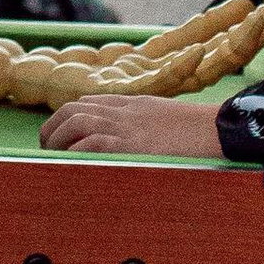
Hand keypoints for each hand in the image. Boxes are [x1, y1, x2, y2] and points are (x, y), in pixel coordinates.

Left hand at [39, 96, 222, 158]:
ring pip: (76, 121)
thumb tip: (131, 142)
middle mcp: (124, 111)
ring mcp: (126, 126)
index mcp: (133, 104)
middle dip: (53, 125)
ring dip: (57, 137)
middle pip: (74, 108)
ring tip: (51, 154)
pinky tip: (70, 161)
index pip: (88, 102)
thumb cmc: (198, 131)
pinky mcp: (130, 143)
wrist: (217, 130)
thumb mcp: (165, 119)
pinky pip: (91, 142)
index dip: (67, 116)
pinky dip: (75, 150)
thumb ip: (144, 123)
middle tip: (46, 145)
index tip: (59, 132)